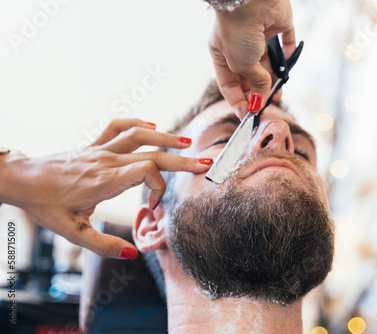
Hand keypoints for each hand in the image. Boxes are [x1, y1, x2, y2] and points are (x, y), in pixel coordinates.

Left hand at [0, 119, 211, 258]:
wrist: (20, 178)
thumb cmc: (44, 204)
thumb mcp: (71, 232)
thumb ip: (102, 245)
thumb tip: (133, 252)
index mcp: (104, 181)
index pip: (147, 170)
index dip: (160, 187)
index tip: (155, 205)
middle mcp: (106, 161)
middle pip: (152, 153)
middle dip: (182, 160)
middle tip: (205, 164)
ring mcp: (100, 149)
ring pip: (139, 135)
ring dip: (166, 138)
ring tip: (187, 144)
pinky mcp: (94, 145)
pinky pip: (119, 127)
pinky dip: (138, 123)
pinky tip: (153, 126)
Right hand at [209, 0, 295, 118]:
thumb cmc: (238, 30)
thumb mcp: (242, 65)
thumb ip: (255, 83)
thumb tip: (261, 100)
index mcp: (221, 53)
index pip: (228, 83)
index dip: (237, 100)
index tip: (246, 115)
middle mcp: (238, 44)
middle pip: (249, 75)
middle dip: (257, 92)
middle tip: (265, 107)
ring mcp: (259, 34)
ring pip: (268, 63)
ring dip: (273, 80)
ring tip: (278, 95)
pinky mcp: (277, 25)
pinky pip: (285, 43)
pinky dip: (288, 55)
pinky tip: (288, 68)